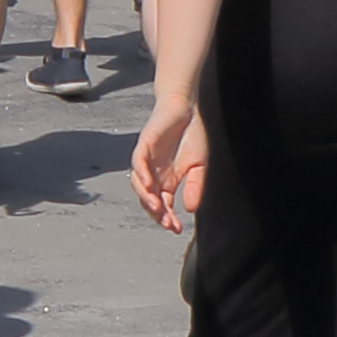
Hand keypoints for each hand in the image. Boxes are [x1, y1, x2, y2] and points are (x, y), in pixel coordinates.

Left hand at [126, 101, 205, 229]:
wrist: (188, 107)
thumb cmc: (193, 135)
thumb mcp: (199, 166)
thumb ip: (194, 186)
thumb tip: (189, 208)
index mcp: (167, 181)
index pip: (163, 205)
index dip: (167, 218)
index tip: (176, 229)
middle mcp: (154, 174)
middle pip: (148, 200)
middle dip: (157, 214)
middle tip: (168, 223)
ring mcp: (147, 160)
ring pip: (139, 185)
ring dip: (146, 198)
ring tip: (157, 209)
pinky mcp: (144, 145)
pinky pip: (138, 163)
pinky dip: (141, 175)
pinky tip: (149, 185)